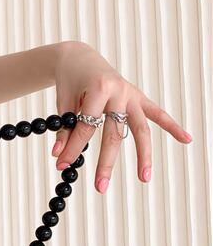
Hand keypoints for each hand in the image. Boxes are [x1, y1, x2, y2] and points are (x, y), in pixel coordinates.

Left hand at [51, 41, 192, 192]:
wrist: (80, 57)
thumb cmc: (70, 80)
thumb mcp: (63, 102)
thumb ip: (65, 128)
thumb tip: (60, 157)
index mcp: (97, 90)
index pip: (86, 127)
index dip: (73, 148)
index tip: (60, 166)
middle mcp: (118, 92)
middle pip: (114, 133)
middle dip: (106, 163)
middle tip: (99, 188)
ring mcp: (131, 94)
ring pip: (140, 129)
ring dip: (143, 155)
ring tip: (144, 178)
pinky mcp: (138, 96)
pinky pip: (157, 113)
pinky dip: (172, 126)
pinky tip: (186, 139)